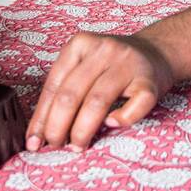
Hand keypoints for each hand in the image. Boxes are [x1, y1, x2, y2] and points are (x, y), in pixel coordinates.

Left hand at [26, 31, 175, 150]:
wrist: (156, 52)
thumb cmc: (113, 65)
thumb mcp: (85, 65)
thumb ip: (66, 88)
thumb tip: (41, 131)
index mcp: (80, 44)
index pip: (54, 85)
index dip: (41, 117)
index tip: (34, 142)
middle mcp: (103, 50)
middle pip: (72, 94)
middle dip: (58, 126)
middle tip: (55, 145)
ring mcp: (128, 64)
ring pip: (98, 101)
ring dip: (83, 129)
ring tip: (77, 145)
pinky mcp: (150, 81)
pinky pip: (135, 105)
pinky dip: (122, 119)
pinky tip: (111, 125)